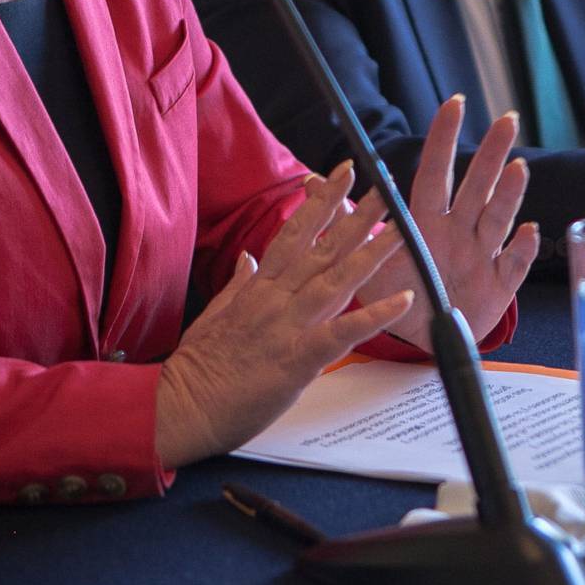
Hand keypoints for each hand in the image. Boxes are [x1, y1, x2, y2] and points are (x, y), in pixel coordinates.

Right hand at [154, 164, 410, 469]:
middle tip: (385, 184)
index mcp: (259, 288)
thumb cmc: (197, 368)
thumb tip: (248, 256)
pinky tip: (403, 300)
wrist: (181, 408)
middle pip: (323, 248)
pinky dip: (374, 316)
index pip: (295, 234)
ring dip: (372, 253)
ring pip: (337, 280)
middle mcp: (276, 299)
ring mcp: (288, 327)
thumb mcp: (214, 314)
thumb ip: (237, 283)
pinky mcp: (297, 360)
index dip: (320, 203)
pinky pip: (343, 333)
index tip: (340, 176)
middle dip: (355, 214)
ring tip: (401, 229)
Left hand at [356, 95, 538, 351]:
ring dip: (508, 194)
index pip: (434, 173)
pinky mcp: (499, 285)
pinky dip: (523, 248)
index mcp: (427, 220)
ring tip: (518, 168)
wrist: (424, 337)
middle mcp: (458, 230)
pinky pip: (513, 264)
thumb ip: (347, 218)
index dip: (443, 139)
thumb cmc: (400, 289)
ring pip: (496, 218)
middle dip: (491, 154)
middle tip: (506, 121)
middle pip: (476, 186)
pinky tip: (529, 229)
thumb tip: (310, 182)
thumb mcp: (368, 257)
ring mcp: (481, 255)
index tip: (454, 103)